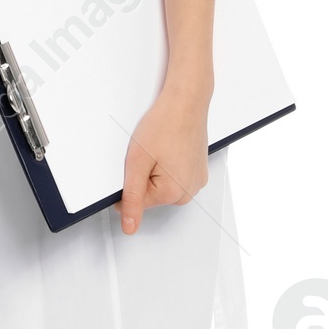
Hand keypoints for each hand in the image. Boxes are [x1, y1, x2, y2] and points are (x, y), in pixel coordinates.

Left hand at [119, 80, 210, 234]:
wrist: (187, 101)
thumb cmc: (165, 124)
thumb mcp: (137, 162)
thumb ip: (132, 198)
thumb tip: (129, 227)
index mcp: (173, 194)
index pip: (135, 203)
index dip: (129, 181)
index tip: (138, 162)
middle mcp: (189, 192)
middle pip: (151, 195)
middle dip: (144, 175)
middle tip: (150, 153)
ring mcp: (196, 181)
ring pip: (162, 185)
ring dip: (156, 169)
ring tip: (161, 148)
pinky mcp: (198, 171)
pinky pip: (175, 175)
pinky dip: (168, 164)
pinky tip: (169, 147)